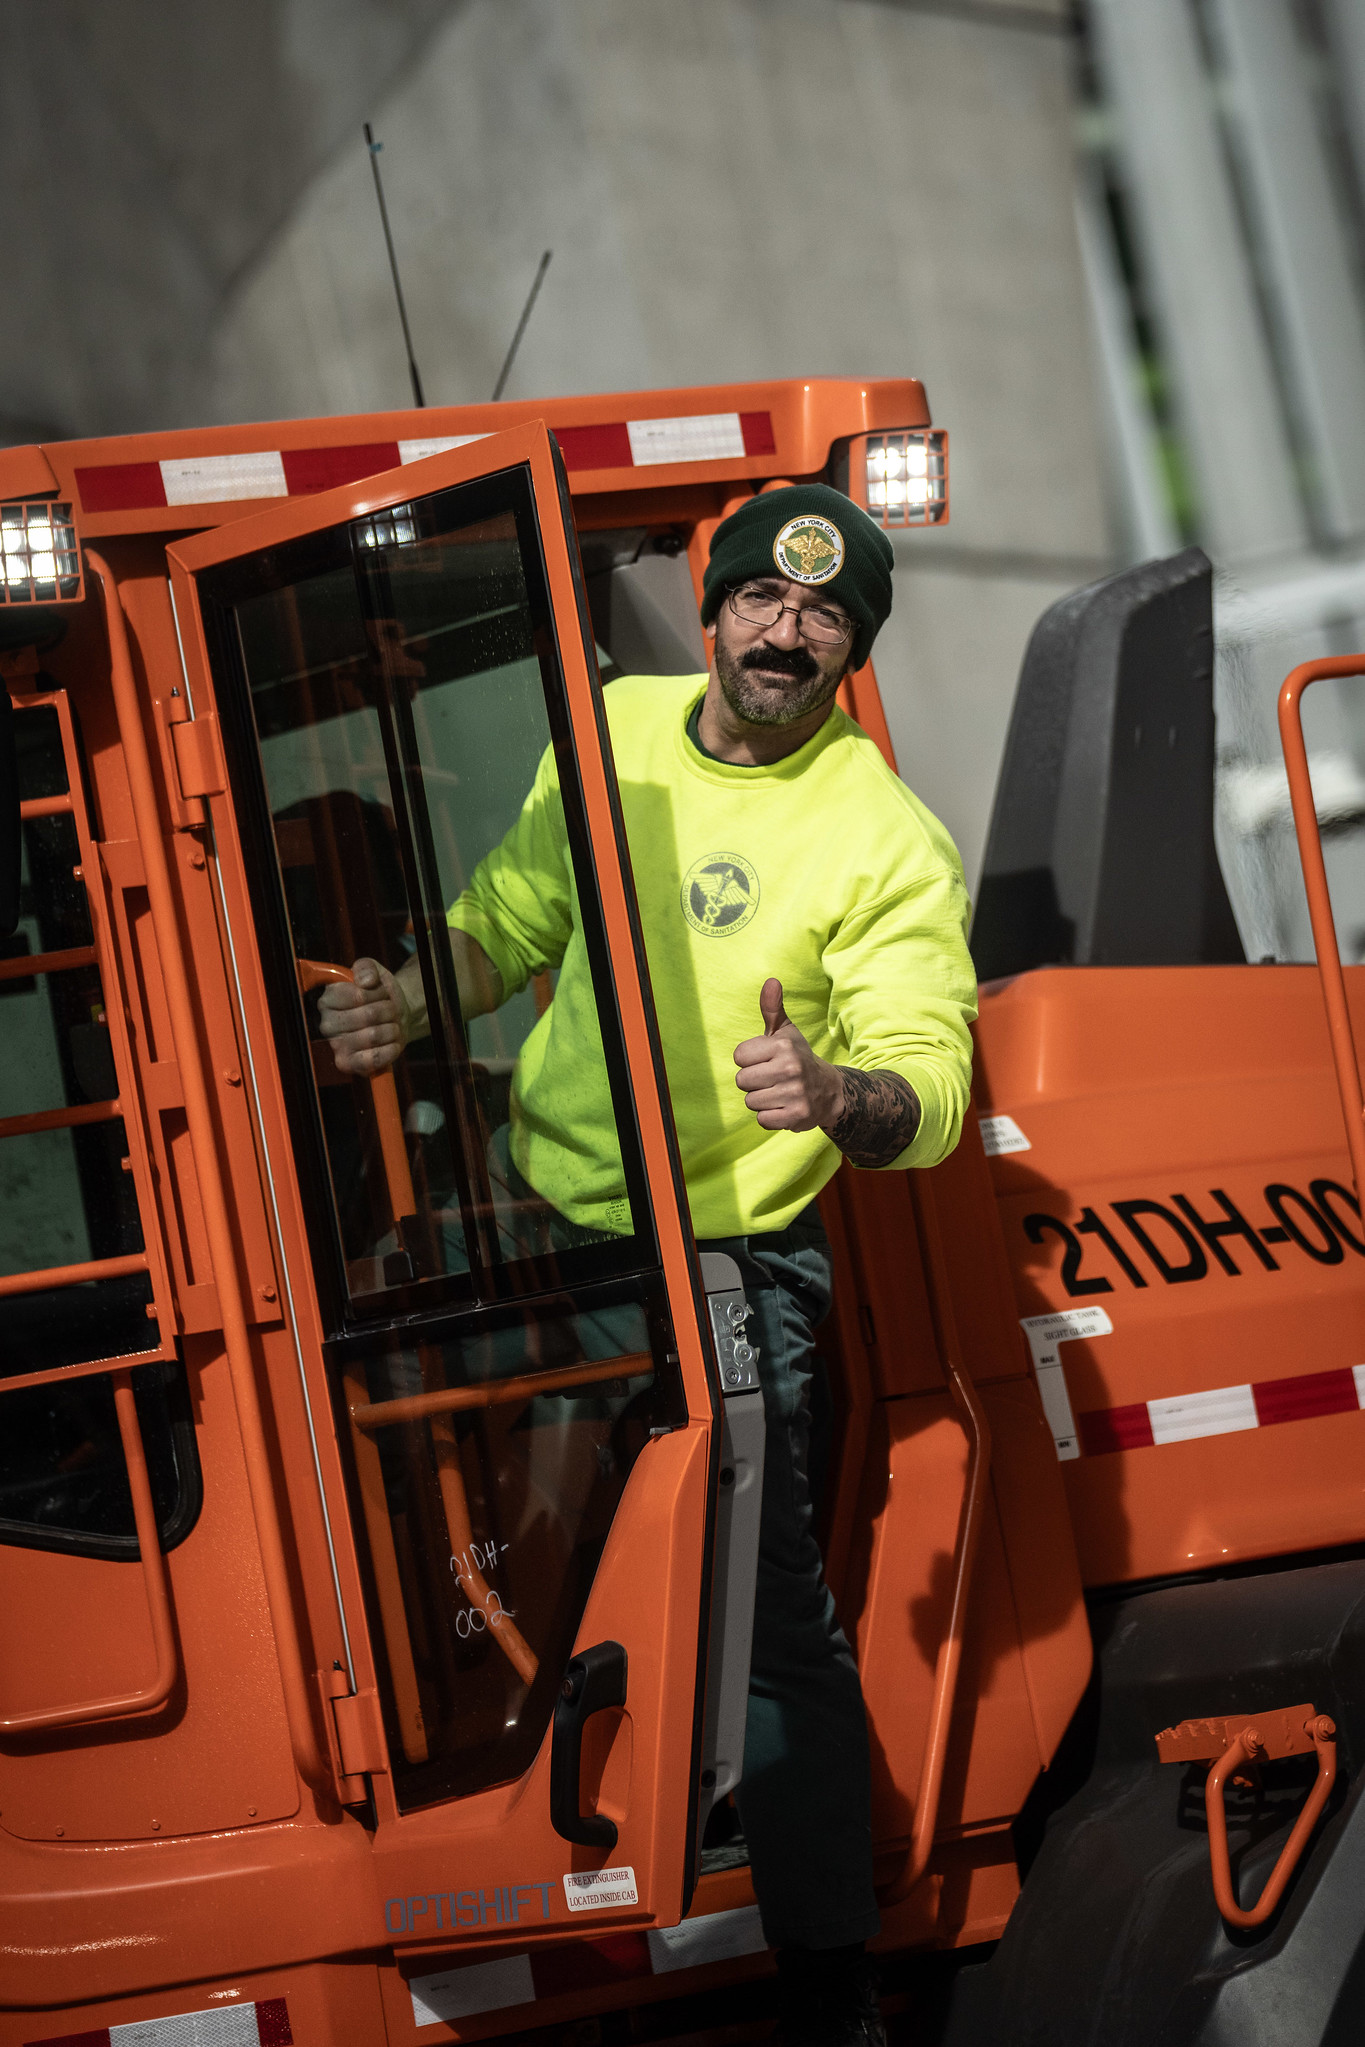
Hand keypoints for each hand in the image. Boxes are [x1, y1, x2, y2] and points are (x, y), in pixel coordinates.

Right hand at [316, 957, 412, 1075]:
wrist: (395, 1016)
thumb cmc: (380, 995)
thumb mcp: (374, 972)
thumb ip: (367, 967)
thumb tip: (365, 981)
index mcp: (328, 999)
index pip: (358, 996)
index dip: (377, 993)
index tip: (379, 992)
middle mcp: (327, 1024)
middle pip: (368, 1016)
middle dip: (387, 1010)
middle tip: (389, 1010)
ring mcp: (336, 1046)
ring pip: (374, 1036)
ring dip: (392, 1028)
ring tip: (391, 1024)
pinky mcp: (348, 1064)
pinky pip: (373, 1059)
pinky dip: (390, 1049)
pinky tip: (391, 1042)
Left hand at [733, 977, 844, 1131]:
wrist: (829, 1091)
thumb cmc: (797, 1058)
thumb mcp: (786, 1032)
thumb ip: (772, 1008)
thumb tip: (771, 981)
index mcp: (783, 1046)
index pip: (739, 1056)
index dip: (749, 1060)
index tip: (765, 1060)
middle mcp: (790, 1068)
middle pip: (741, 1080)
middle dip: (753, 1082)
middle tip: (772, 1079)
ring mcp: (794, 1093)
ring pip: (750, 1101)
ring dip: (761, 1100)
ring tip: (778, 1092)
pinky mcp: (795, 1116)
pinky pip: (762, 1119)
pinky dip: (770, 1116)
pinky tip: (783, 1107)